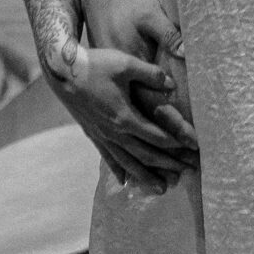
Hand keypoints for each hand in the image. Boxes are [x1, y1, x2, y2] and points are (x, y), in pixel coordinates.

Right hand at [46, 42, 197, 192]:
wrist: (60, 71)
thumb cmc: (94, 65)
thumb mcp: (124, 63)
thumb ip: (150, 74)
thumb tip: (171, 84)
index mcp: (125, 117)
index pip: (157, 137)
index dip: (176, 145)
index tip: (193, 150)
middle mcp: (114, 132)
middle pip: (145, 155)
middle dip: (168, 165)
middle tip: (187, 173)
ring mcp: (102, 136)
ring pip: (127, 162)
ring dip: (146, 177)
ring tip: (162, 189)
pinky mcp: (92, 134)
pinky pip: (108, 158)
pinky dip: (119, 171)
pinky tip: (125, 182)